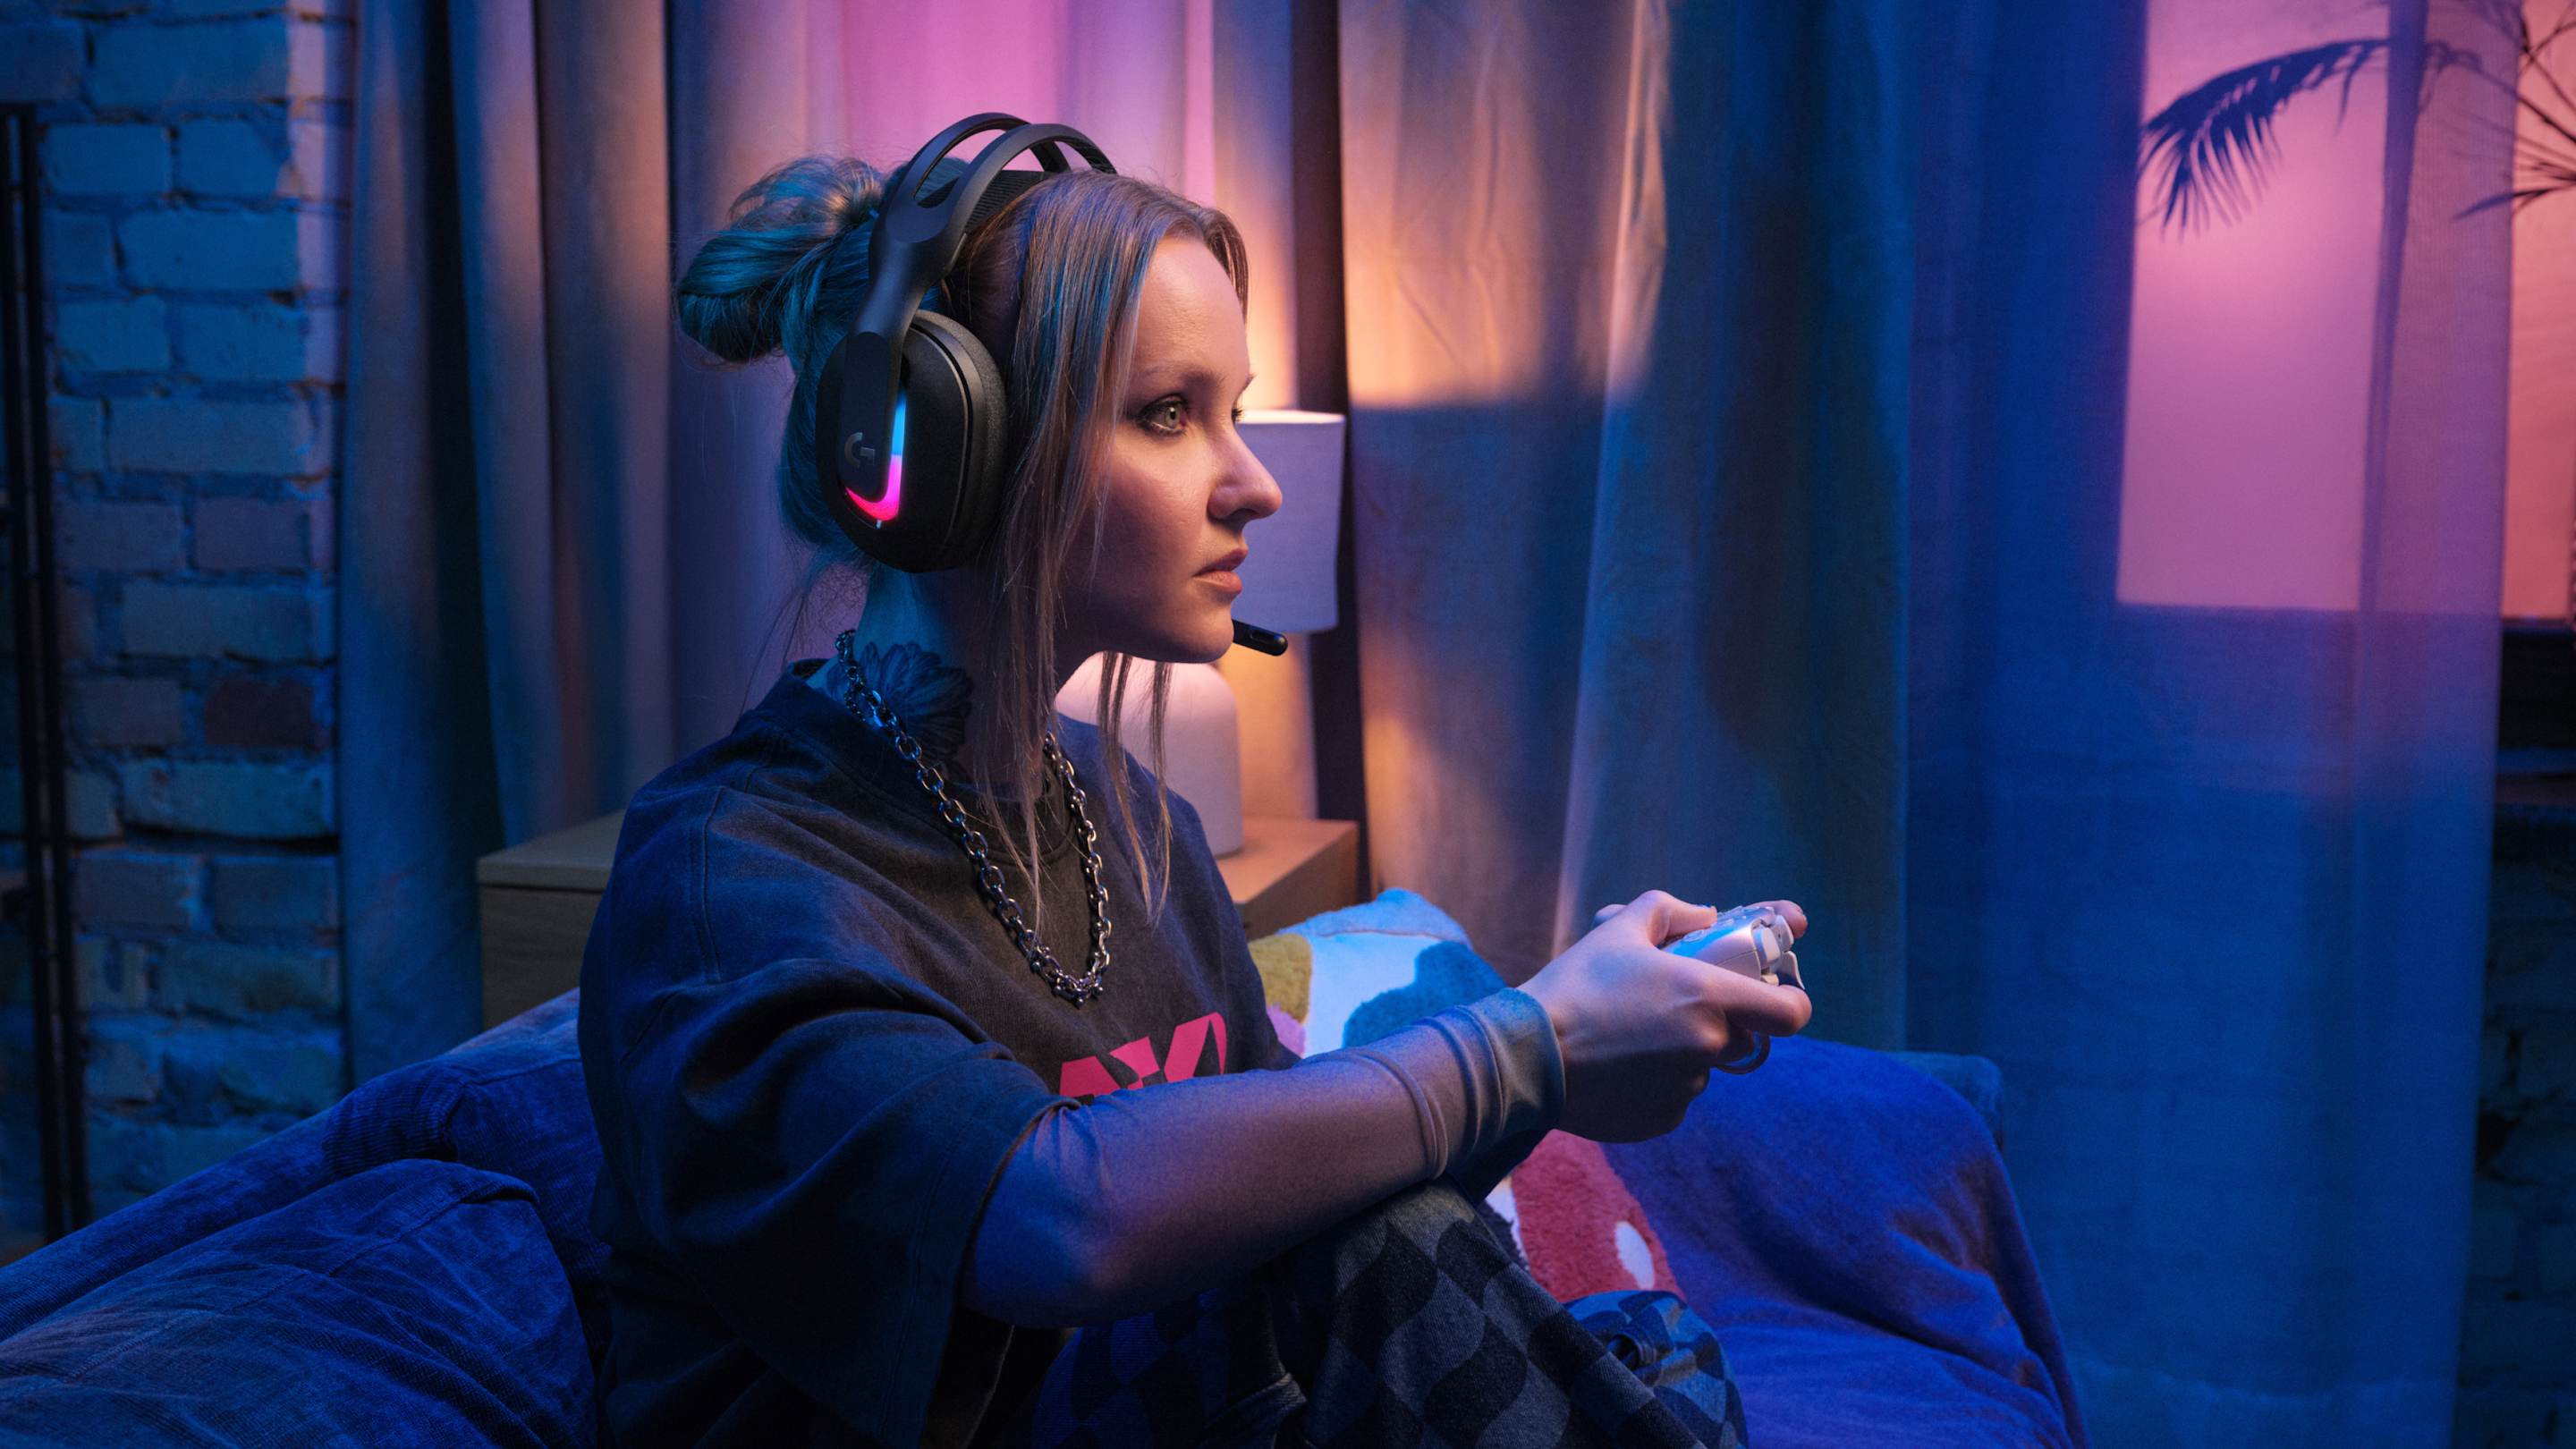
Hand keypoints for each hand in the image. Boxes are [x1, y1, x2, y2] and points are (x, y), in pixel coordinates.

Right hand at [1524, 890, 1813, 1142]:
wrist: (1527, 1055)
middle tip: (1669, 1007)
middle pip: (1741, 1038)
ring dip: (1680, 1052)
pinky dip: (1655, 1083)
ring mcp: (1687, 1089)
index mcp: (1708, 996)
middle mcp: (1708, 1046)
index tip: (1766, 995)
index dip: (1787, 1002)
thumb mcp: (1618, 929)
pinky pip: (1673, 1097)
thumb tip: (1705, 914)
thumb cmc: (1575, 986)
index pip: (1792, 1013)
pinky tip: (1617, 1067)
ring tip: (1627, 1037)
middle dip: (1717, 1022)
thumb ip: (1669, 910)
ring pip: (1702, 1067)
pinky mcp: (1662, 1119)